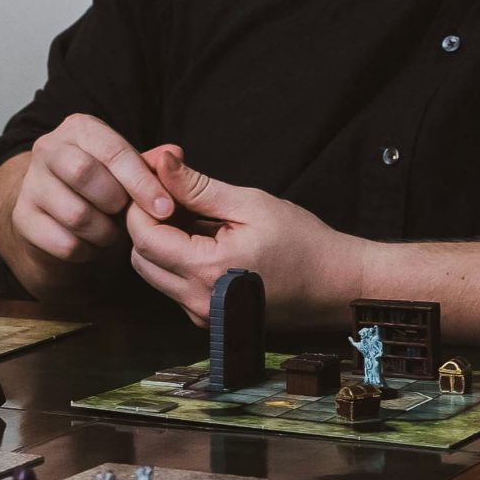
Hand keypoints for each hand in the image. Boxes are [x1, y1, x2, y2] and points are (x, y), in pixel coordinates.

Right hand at [8, 114, 178, 269]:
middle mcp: (48, 148)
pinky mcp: (22, 218)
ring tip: (111, 231)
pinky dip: (87, 251)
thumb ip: (151, 164)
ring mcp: (30, 183)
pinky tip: (90, 244)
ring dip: (104, 232)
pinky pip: (64, 243)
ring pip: (75, 213)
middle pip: (83, 173)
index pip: (112, 150)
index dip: (141, 182)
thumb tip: (174, 154)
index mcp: (79, 129)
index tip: (165, 208)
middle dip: (115, 202)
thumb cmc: (101, 188)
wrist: (56, 215)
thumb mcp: (128, 172)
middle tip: (126, 215)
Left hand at [125, 149, 366, 328]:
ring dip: (161, 242)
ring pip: (154, 274)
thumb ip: (197, 186)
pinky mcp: (210, 318)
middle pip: (141, 257)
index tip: (157, 179)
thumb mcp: (250, 204)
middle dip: (147, 222)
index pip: (144, 236)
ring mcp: (203, 315)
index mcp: (208, 271)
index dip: (141, 204)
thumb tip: (161, 161)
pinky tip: (203, 239)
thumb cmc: (304, 243)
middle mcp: (199, 301)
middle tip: (171, 194)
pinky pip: (175, 286)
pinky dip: (177, 260)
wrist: (338, 286)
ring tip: (192, 215)